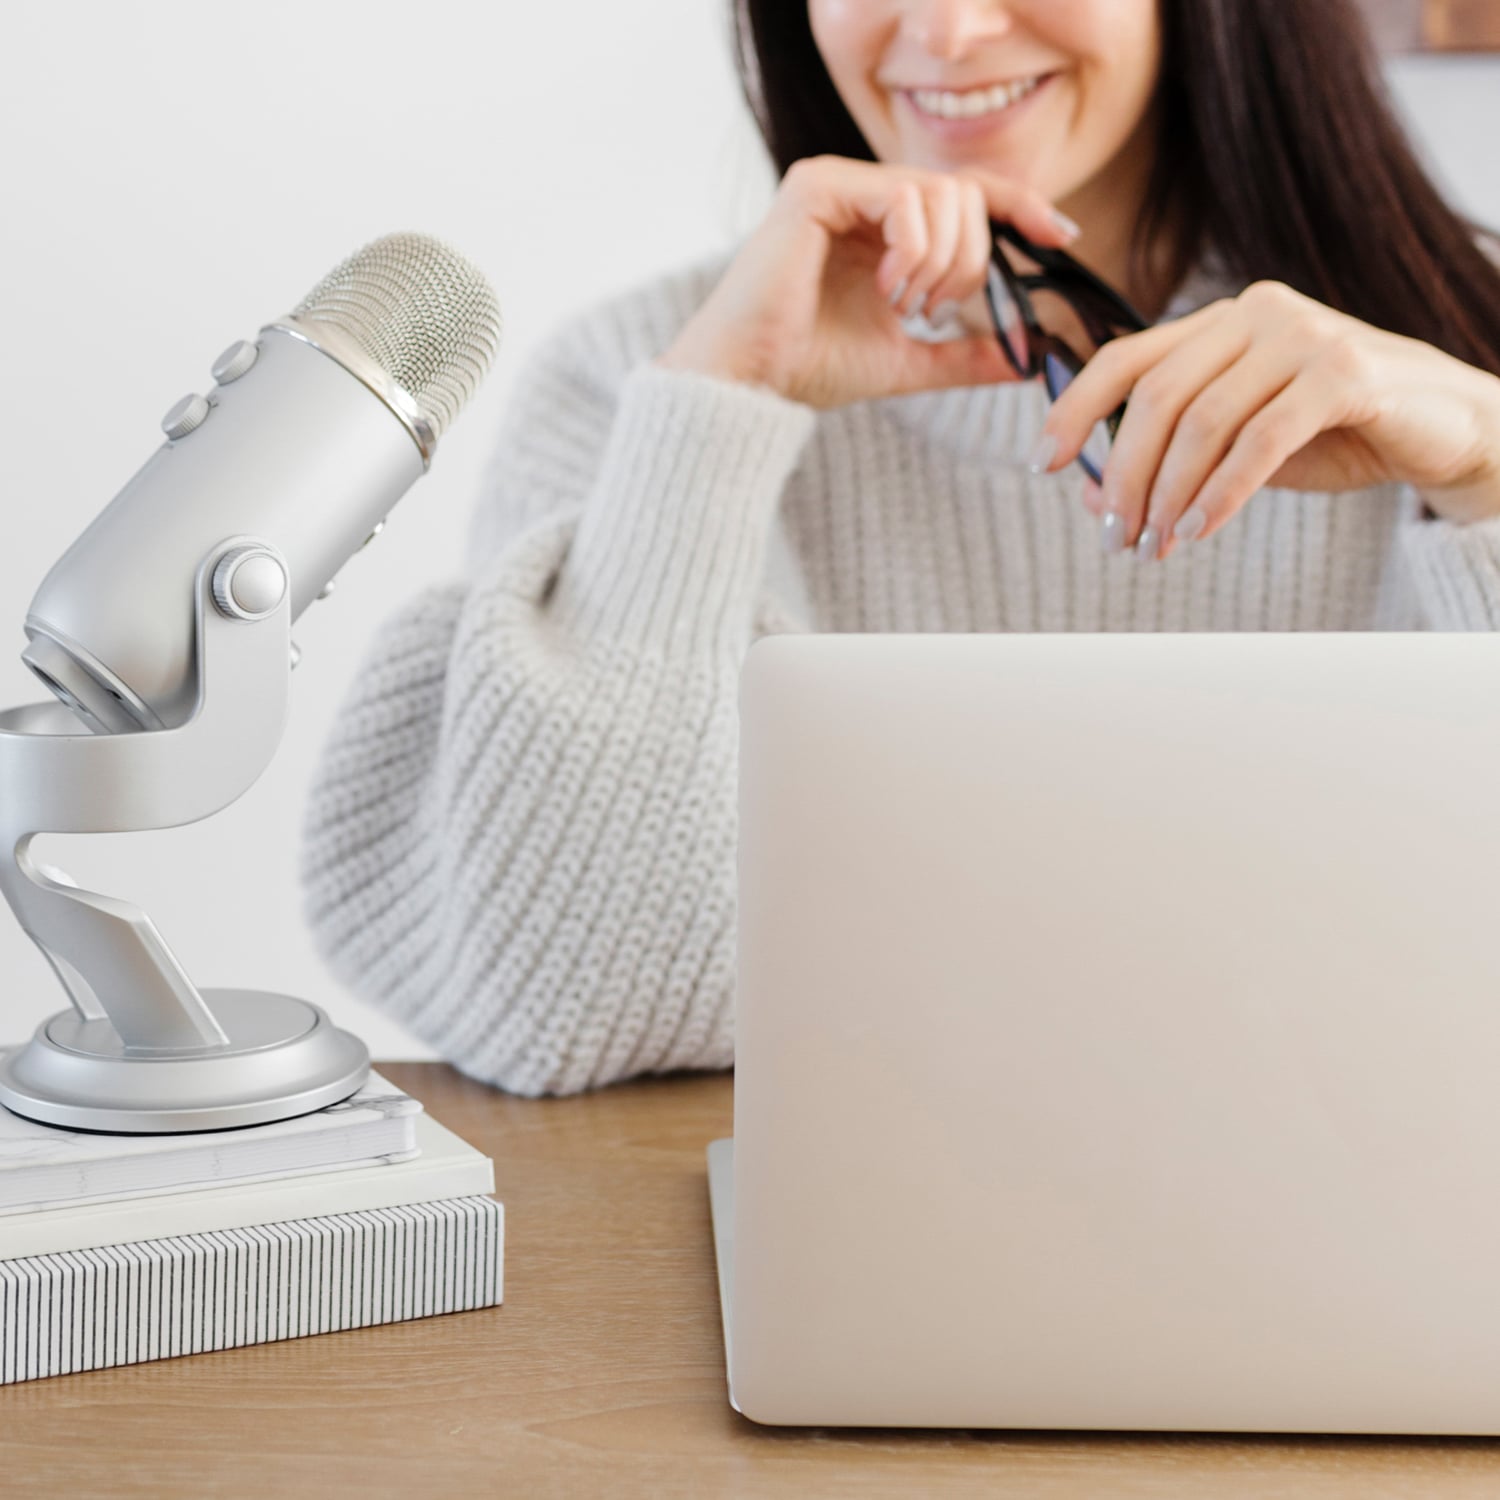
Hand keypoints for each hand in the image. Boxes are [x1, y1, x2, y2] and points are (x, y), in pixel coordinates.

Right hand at [655, 154, 1079, 409]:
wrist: (750, 384)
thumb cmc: (811, 369)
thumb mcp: (908, 361)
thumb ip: (965, 355)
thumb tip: (1028, 358)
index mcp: (883, 225)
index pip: (967, 195)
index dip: (1021, 207)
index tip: (1062, 238)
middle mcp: (861, 193)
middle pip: (964, 193)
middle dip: (970, 260)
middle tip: (934, 310)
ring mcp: (838, 183)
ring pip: (941, 193)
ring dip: (942, 262)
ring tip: (906, 306)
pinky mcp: (817, 186)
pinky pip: (903, 196)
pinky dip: (913, 250)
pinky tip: (885, 290)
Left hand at [1036, 280, 1499, 558]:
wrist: (1438, 426)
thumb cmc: (1328, 433)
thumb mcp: (1234, 447)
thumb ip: (1168, 459)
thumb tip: (1090, 496)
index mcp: (1219, 321)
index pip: (1124, 357)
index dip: (1074, 409)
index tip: (1042, 464)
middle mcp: (1255, 313)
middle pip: (1156, 397)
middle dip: (1126, 476)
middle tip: (1115, 537)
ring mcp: (1301, 335)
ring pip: (1203, 422)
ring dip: (1168, 495)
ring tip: (1155, 547)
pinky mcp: (1342, 373)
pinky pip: (1259, 441)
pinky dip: (1220, 494)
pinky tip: (1197, 531)